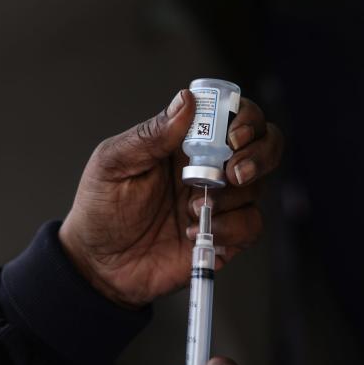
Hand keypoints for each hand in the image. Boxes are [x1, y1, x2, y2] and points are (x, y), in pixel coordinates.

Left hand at [59, 89, 283, 307]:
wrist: (98, 264)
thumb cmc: (101, 208)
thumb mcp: (115, 163)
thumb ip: (151, 134)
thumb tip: (186, 100)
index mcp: (185, 142)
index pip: (232, 115)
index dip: (245, 118)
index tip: (234, 135)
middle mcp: (210, 167)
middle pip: (265, 145)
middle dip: (259, 154)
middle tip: (234, 172)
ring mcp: (220, 202)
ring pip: (258, 187)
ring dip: (231, 198)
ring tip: (190, 209)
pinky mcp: (224, 236)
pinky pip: (251, 225)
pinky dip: (230, 228)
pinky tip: (195, 233)